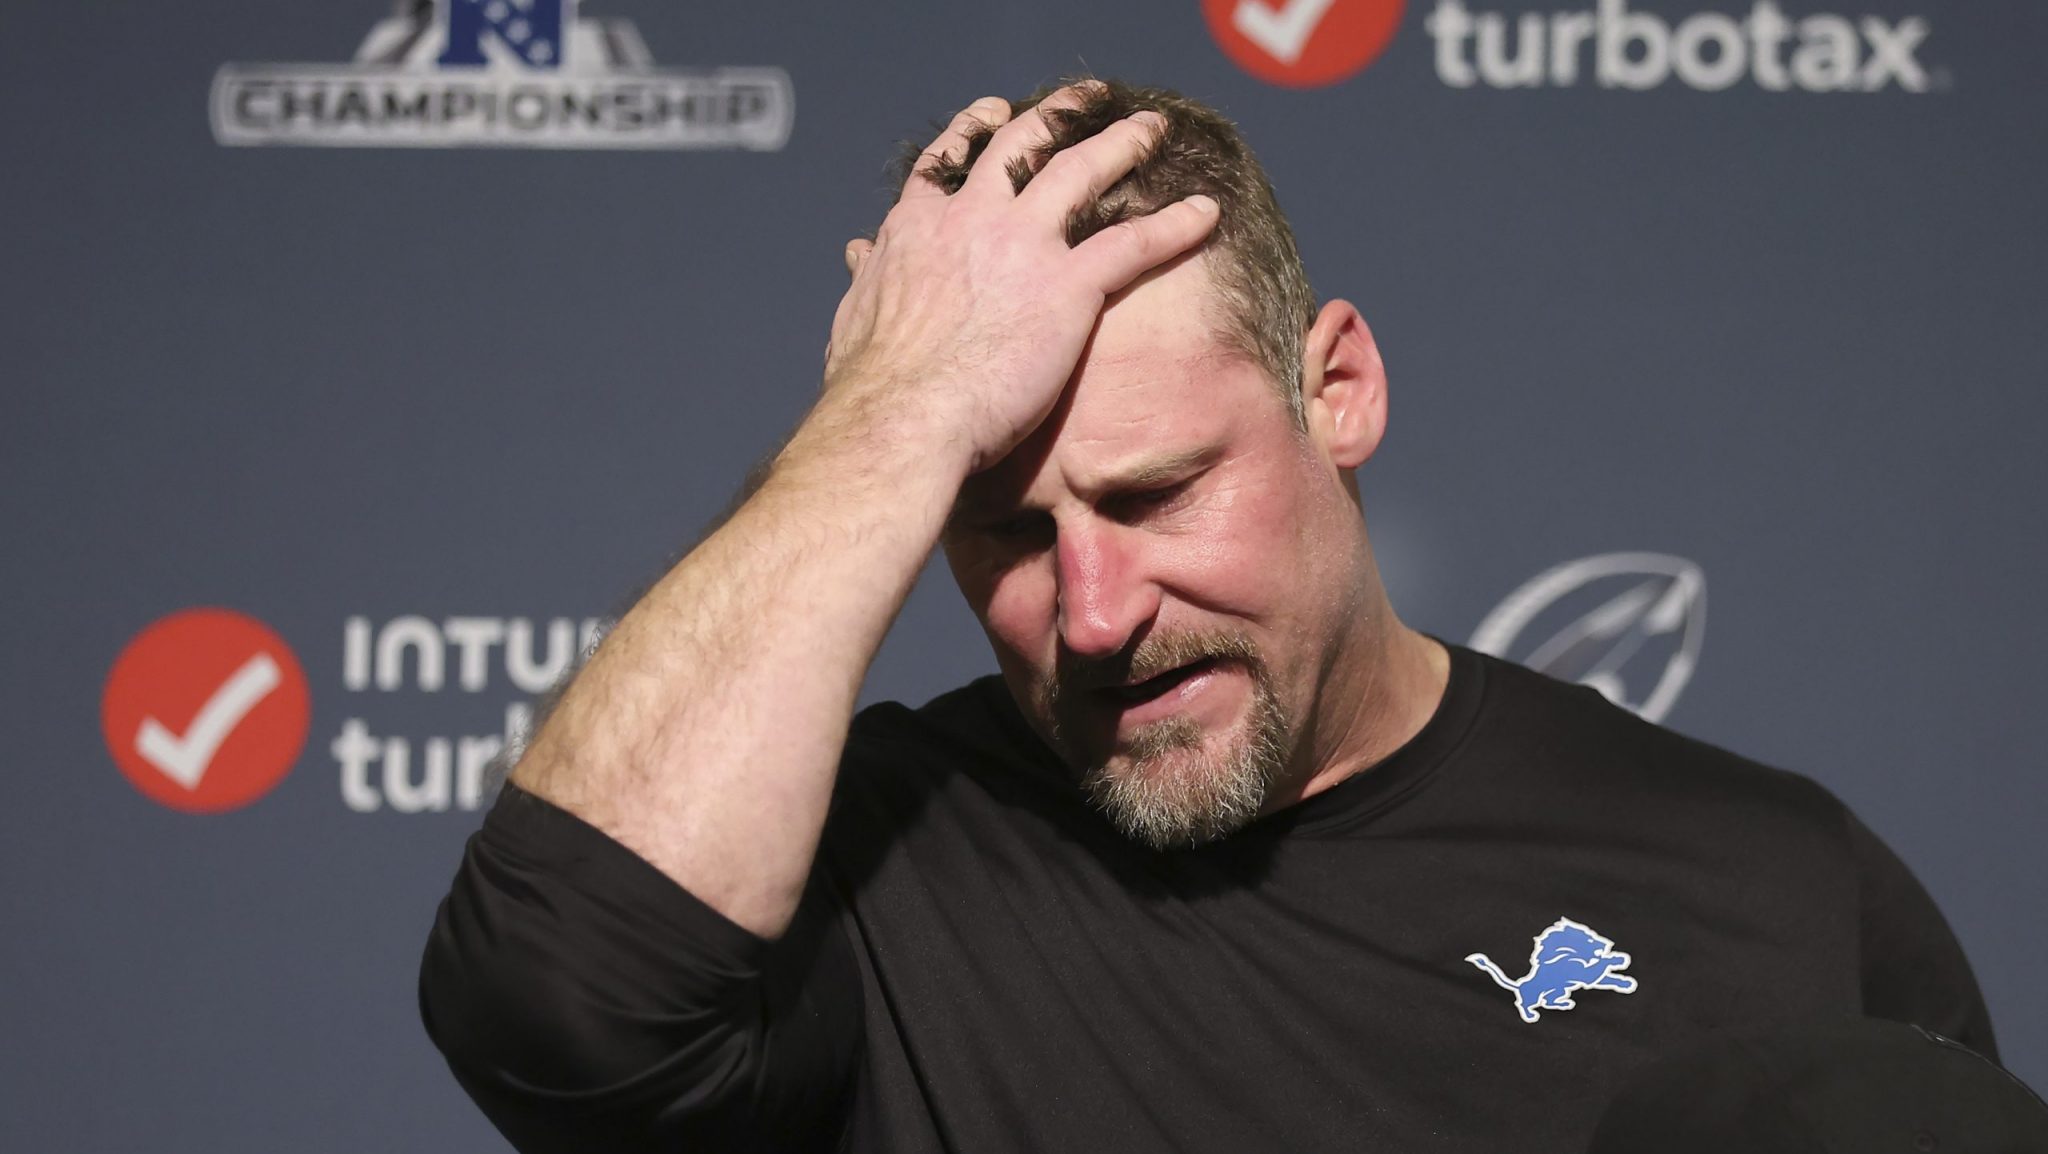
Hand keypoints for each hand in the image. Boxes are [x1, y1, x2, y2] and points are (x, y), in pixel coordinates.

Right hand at [821, 85, 1220, 474]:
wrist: (904, 414)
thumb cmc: (873, 384)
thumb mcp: (854, 316)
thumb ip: (867, 277)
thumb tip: (858, 255)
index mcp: (918, 227)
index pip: (950, 162)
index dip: (975, 132)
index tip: (996, 116)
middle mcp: (973, 218)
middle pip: (1023, 148)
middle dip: (1057, 117)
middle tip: (1086, 100)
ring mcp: (1024, 245)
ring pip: (1083, 172)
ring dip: (1123, 144)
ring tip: (1151, 130)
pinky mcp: (1068, 286)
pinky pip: (1135, 243)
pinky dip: (1175, 224)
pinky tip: (1206, 213)